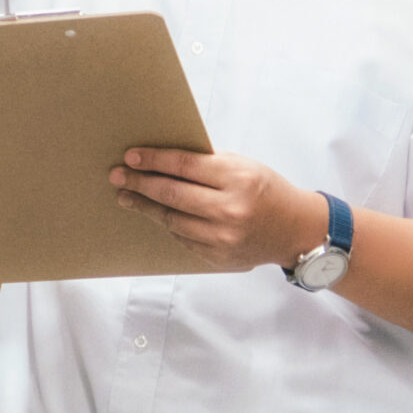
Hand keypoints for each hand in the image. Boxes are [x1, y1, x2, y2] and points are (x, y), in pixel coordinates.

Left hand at [109, 148, 331, 274]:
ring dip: (144, 207)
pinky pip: (182, 238)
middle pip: (171, 194)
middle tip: (116, 176)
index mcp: (237, 179)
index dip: (153, 160)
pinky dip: (167, 224)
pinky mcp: (219, 256)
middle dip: (139, 183)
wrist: (296, 229)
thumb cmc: (265, 190)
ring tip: (126, 197)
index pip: (183, 166)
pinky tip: (155, 214)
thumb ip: (206, 164)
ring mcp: (223, 236)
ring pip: (171, 220)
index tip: (130, 156)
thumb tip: (160, 158)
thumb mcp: (242, 166)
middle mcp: (230, 209)